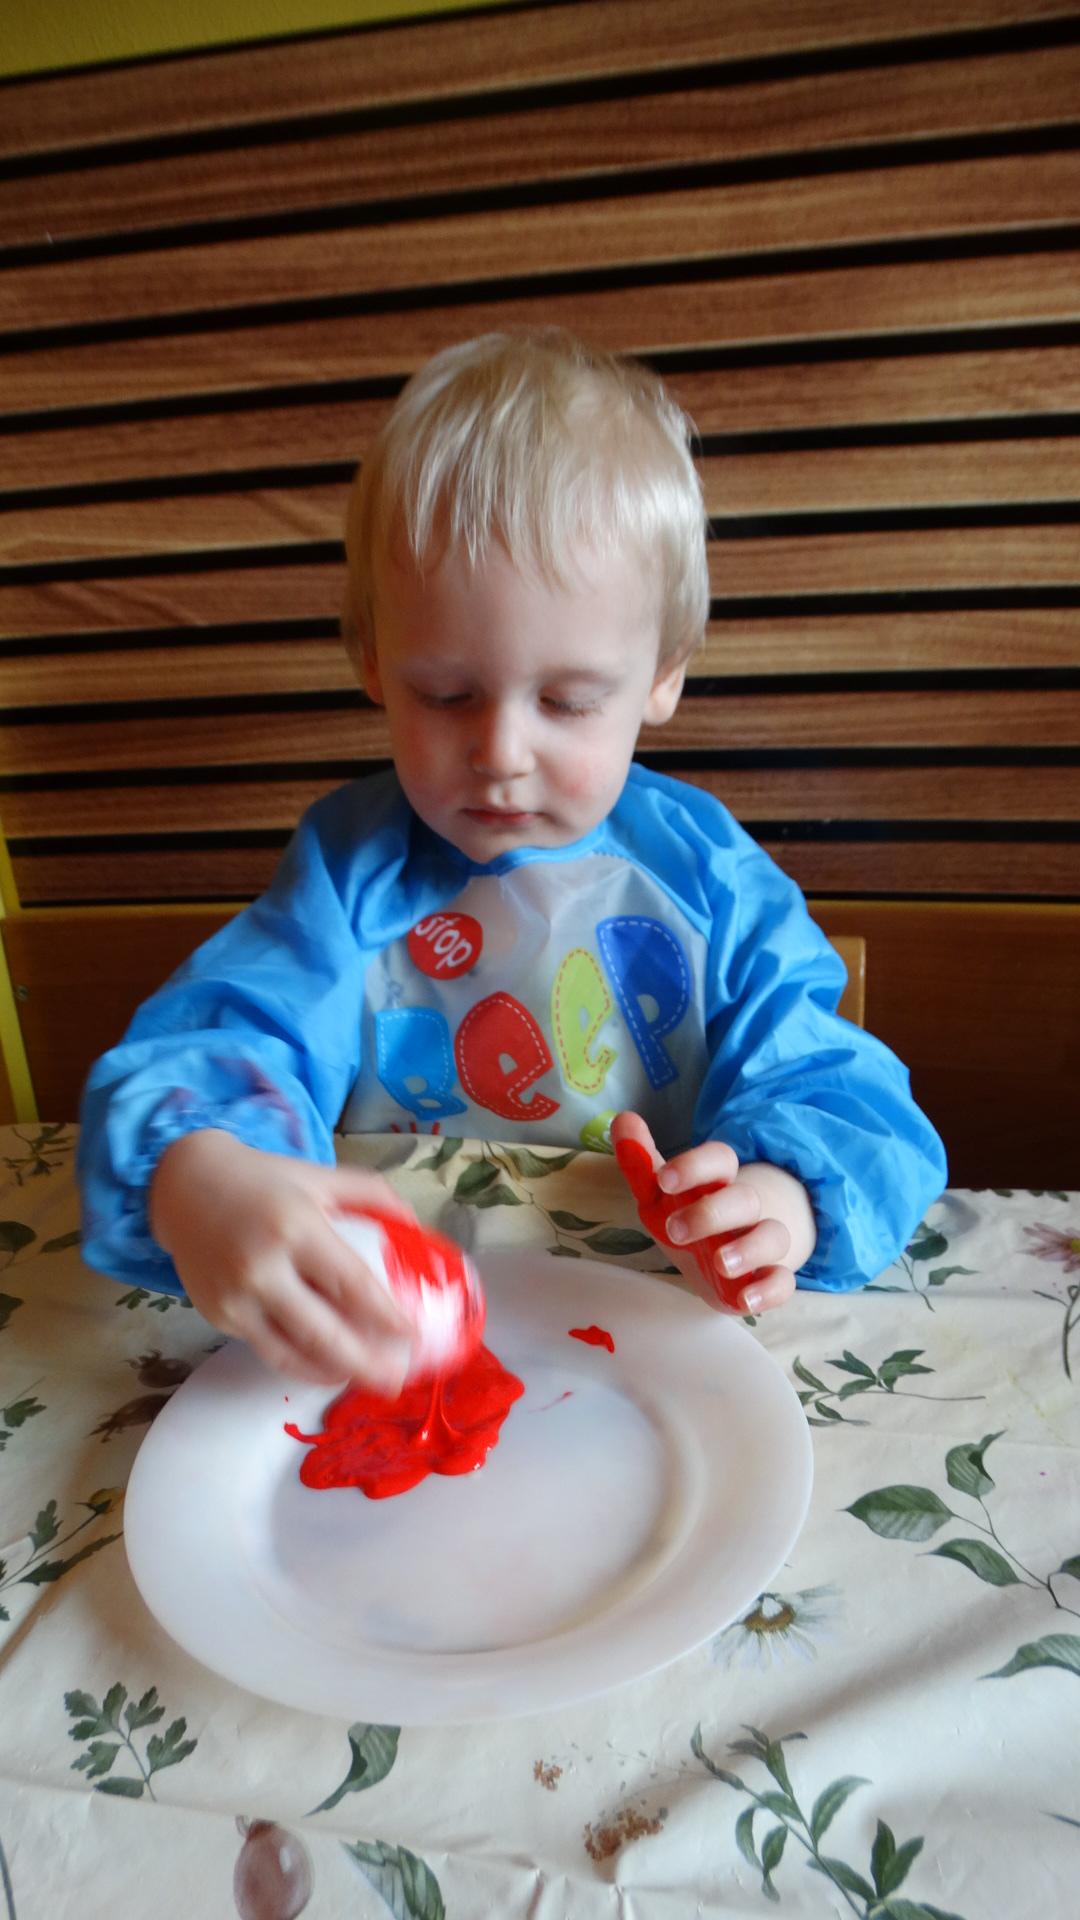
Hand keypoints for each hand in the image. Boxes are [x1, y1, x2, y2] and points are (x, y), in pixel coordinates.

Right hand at [149, 1130, 416, 1389]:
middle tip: (396, 1382)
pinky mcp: (218, 1316)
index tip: (415, 1336)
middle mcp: (262, 1267)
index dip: (385, 1317)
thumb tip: (417, 1227)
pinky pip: (267, 1348)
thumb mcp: (320, 1175)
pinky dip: (300, 1363)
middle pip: (323, 1333)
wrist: (183, 1186)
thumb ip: (371, 1195)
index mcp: (295, 1227)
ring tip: (365, 1381)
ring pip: (292, 1353)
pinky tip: (325, 1365)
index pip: (351, 1284)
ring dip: (333, 1373)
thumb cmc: (262, 1180)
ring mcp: (235, 1298)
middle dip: (365, 1364)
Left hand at [611, 1112, 812, 1314]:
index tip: (665, 1180)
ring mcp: (759, 1244)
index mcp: (717, 1183)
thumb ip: (640, 1161)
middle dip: (711, 1213)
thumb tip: (623, 1119)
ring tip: (720, 1264)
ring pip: (772, 1237)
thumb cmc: (687, 1219)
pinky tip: (745, 1300)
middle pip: (744, 1199)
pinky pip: (783, 1282)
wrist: (718, 1263)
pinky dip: (769, 1290)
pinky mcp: (767, 1280)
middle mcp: (743, 1211)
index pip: (720, 1159)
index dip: (695, 1166)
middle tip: (675, 1230)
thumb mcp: (659, 1194)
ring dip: (748, 1249)